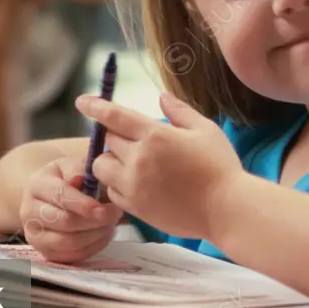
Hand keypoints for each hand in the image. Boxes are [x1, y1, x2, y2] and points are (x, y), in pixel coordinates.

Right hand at [19, 152, 121, 262]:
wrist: (51, 196)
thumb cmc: (67, 178)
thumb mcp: (72, 165)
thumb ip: (78, 170)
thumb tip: (81, 179)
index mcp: (36, 185)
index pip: (59, 196)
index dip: (82, 204)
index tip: (103, 209)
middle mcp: (29, 211)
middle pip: (64, 222)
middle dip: (93, 221)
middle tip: (115, 213)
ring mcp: (35, 235)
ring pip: (68, 242)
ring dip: (95, 235)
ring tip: (110, 223)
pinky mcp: (45, 252)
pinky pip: (72, 256)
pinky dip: (93, 246)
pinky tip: (103, 233)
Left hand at [74, 92, 245, 240]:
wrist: (227, 210)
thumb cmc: (220, 167)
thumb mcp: (205, 130)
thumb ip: (179, 112)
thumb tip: (161, 97)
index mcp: (155, 135)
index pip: (114, 116)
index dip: (95, 106)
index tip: (82, 101)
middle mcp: (139, 158)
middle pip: (107, 140)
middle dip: (115, 135)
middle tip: (132, 139)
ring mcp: (134, 184)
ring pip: (101, 167)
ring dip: (110, 161)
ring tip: (129, 162)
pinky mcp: (135, 207)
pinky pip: (111, 191)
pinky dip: (117, 185)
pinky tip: (136, 183)